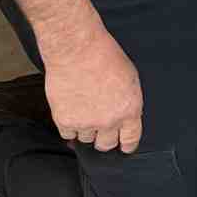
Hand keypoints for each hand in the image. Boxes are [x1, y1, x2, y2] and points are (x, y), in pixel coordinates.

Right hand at [43, 26, 143, 152]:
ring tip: (84, 110)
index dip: (126, 144)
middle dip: (105, 138)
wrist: (78, 50)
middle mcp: (109, 120)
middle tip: (101, 127)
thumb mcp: (130, 78)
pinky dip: (69, 126)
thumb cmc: (105, 56)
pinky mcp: (65, 120)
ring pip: (86, 139)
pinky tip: (72, 112)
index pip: (130, 139)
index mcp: (129, 109)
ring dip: (86, 129)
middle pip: (106, 144)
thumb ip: (128, 101)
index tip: (124, 146)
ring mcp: (86, 123)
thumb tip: (125, 115)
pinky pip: (68, 134)